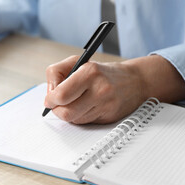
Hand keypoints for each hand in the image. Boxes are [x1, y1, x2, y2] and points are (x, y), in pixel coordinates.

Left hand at [44, 55, 184, 123]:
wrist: (135, 81)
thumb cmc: (102, 72)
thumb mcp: (78, 62)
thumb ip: (57, 73)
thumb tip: (49, 95)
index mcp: (89, 72)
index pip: (61, 94)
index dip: (50, 99)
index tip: (49, 99)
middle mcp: (99, 89)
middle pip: (66, 112)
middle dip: (57, 110)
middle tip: (56, 104)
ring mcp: (106, 105)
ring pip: (74, 120)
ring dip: (68, 114)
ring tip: (73, 102)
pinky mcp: (109, 118)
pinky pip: (84, 123)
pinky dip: (79, 117)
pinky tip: (85, 107)